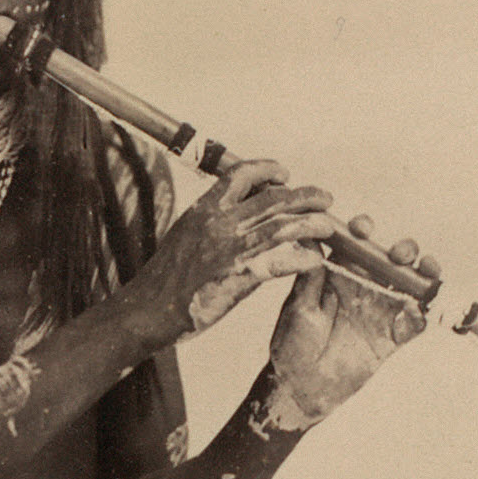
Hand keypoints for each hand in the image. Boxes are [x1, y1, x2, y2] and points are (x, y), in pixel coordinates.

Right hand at [137, 159, 333, 341]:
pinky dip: (303, 259)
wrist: (148, 308)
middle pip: (274, 197)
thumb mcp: (185, 234)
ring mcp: (231, 249)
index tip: (285, 174)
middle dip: (305, 195)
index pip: (241, 174)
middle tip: (324, 199)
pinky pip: (281, 262)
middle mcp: (219, 222)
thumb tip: (234, 210)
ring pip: (284, 225)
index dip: (268, 169)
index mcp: (204, 209)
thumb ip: (211, 220)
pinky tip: (316, 260)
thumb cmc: (166, 277)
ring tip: (329, 226)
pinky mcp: (239, 276)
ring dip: (312, 223)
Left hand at [267, 217, 439, 424]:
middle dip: (403, 249)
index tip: (362, 229)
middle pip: (391, 260)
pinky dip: (426, 312)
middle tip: (399, 254)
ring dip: (423, 273)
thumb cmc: (291, 344)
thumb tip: (307, 236)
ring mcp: (380, 312)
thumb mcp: (299, 307)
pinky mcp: (392, 338)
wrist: (300, 387)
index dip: (363, 231)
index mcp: (339, 275)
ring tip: (426, 268)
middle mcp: (363, 288)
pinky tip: (425, 306)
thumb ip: (309, 275)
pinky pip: (416, 322)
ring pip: (410, 286)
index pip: (356, 245)